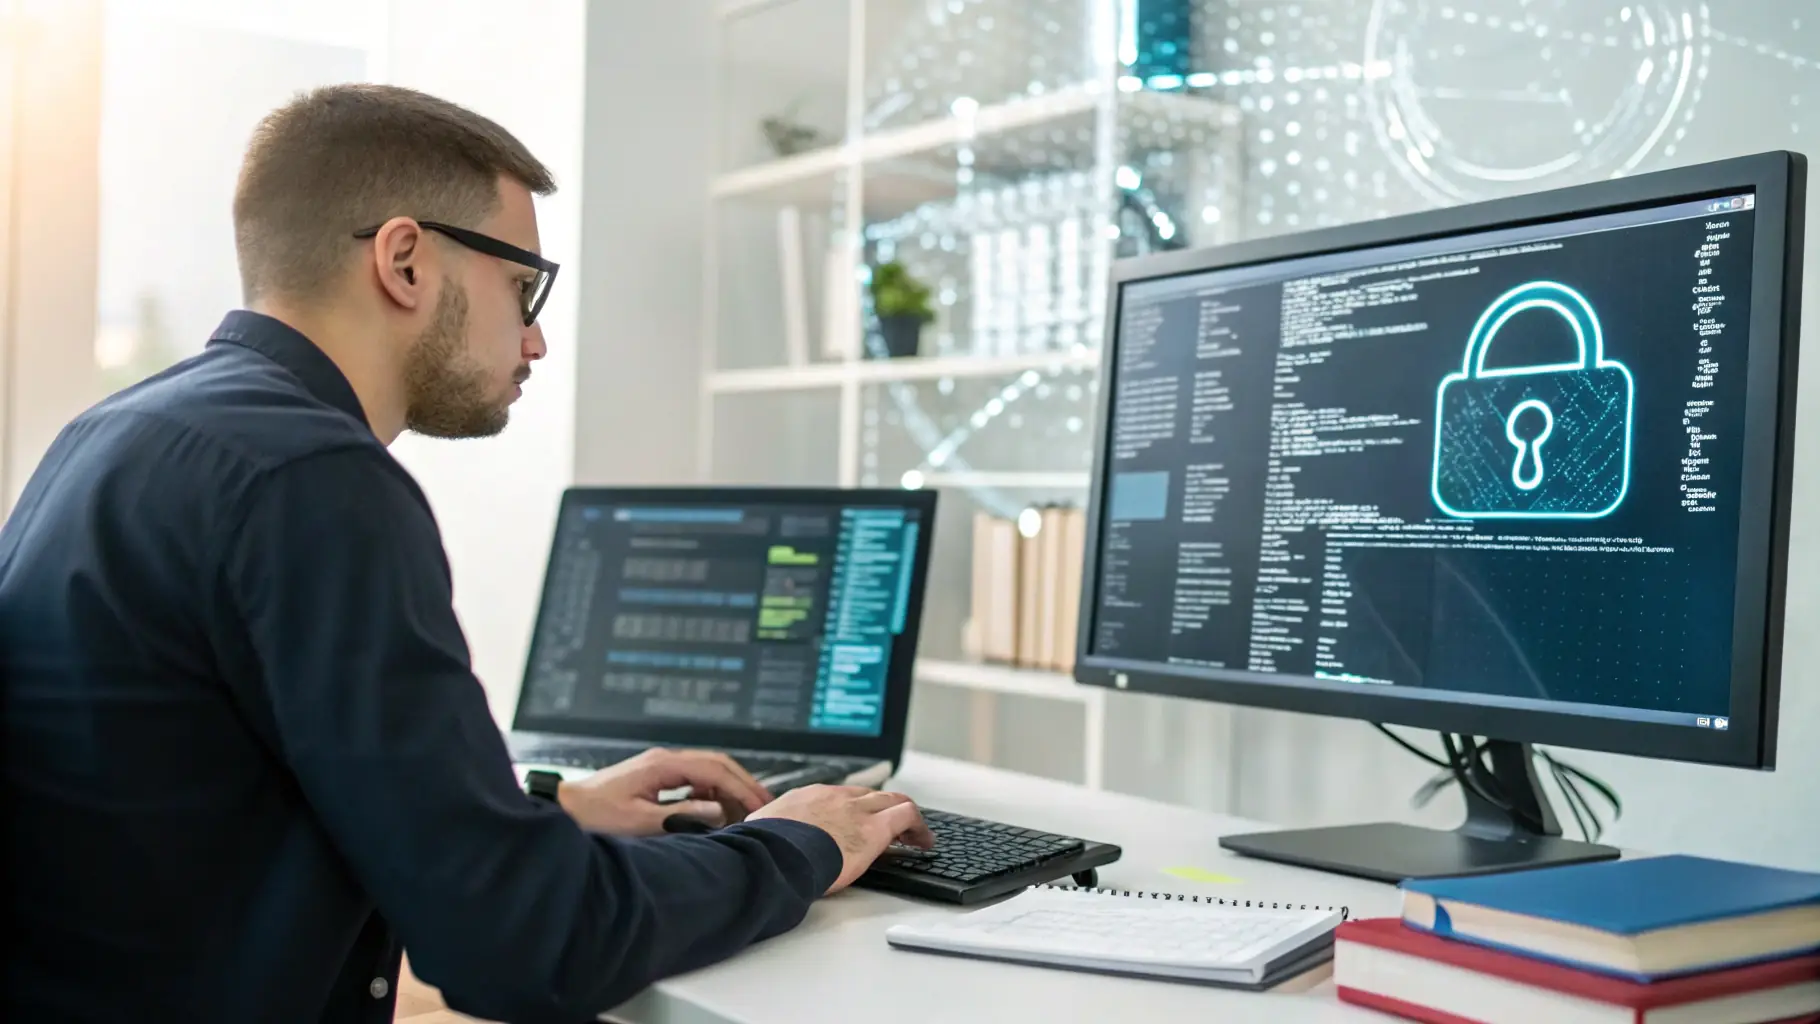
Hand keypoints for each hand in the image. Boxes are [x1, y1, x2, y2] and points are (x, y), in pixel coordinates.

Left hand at [555, 748, 772, 836]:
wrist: (564, 810)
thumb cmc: (596, 817)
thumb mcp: (641, 822)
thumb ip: (682, 815)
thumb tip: (718, 811)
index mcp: (663, 765)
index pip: (714, 769)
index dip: (741, 787)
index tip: (760, 805)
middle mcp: (664, 760)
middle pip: (715, 763)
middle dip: (742, 783)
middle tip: (764, 804)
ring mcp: (659, 766)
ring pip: (706, 770)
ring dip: (728, 787)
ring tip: (746, 810)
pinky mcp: (654, 777)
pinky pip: (692, 779)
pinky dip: (710, 791)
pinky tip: (717, 810)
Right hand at [745, 785, 933, 893]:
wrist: (773, 855)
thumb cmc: (763, 850)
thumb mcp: (761, 831)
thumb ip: (772, 832)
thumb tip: (763, 840)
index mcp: (807, 798)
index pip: (840, 797)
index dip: (855, 808)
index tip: (859, 820)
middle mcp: (835, 798)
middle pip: (871, 794)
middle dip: (885, 806)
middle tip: (896, 824)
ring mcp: (856, 810)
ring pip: (893, 800)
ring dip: (906, 816)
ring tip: (915, 834)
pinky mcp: (873, 830)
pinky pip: (905, 816)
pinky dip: (918, 828)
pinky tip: (923, 843)